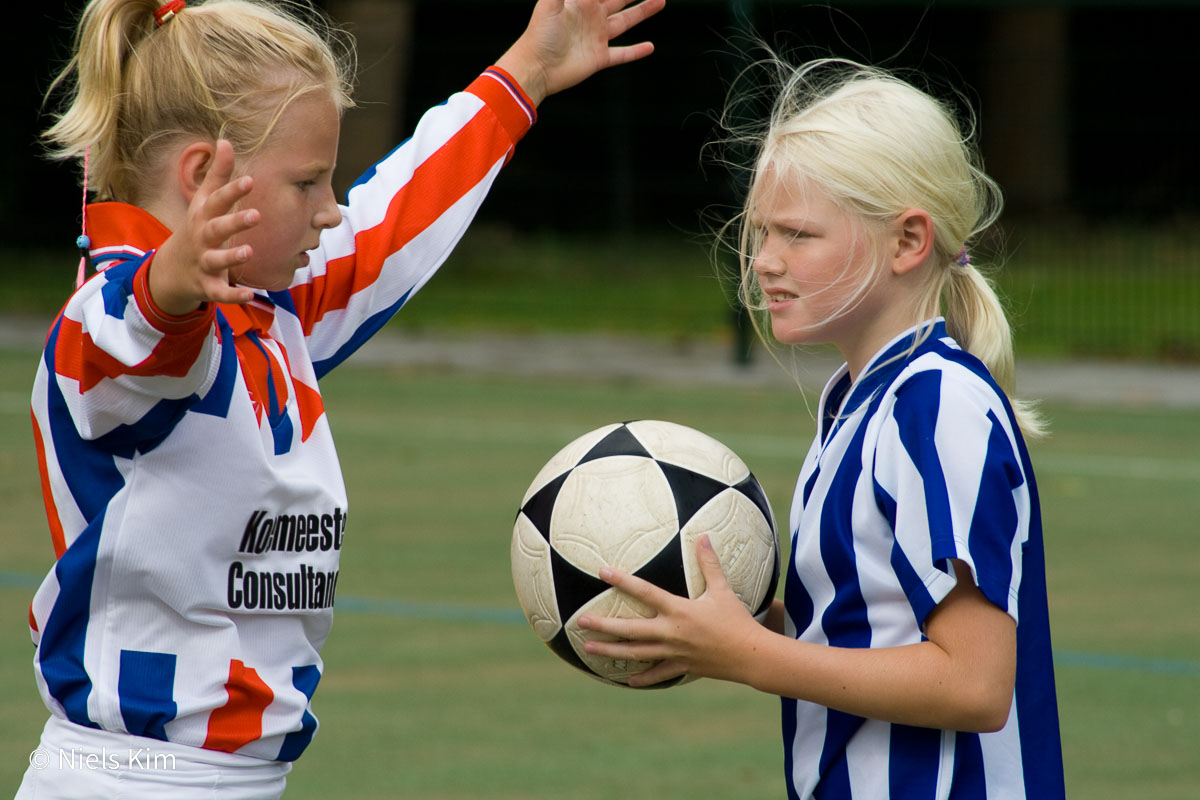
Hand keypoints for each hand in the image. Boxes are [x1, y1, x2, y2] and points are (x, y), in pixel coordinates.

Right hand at [149, 139, 258, 314]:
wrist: (171, 270)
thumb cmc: (197, 229)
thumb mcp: (204, 202)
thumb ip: (219, 174)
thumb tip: (225, 140)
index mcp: (204, 216)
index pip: (218, 201)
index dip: (233, 190)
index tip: (250, 180)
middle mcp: (202, 238)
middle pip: (217, 229)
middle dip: (234, 222)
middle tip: (256, 215)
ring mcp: (203, 263)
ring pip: (216, 261)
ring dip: (231, 257)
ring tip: (249, 252)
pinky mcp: (207, 286)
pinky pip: (219, 293)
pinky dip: (233, 296)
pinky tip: (250, 296)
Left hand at [496, 0, 665, 105]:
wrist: (536, 68)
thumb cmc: (538, 34)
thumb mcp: (551, 3)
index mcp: (581, 2)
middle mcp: (592, 17)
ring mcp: (597, 38)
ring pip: (626, 22)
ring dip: (643, 12)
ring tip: (660, 1)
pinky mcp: (599, 58)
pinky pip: (622, 54)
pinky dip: (636, 52)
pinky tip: (650, 47)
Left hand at [577, 534, 764, 687]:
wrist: (751, 656)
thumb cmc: (737, 620)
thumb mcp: (723, 589)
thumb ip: (709, 563)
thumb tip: (703, 535)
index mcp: (679, 610)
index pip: (645, 592)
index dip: (623, 580)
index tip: (603, 572)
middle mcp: (671, 632)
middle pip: (630, 629)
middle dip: (603, 625)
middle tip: (580, 621)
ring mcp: (674, 653)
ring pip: (635, 652)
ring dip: (611, 651)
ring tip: (588, 648)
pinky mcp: (682, 667)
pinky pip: (657, 674)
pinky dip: (642, 677)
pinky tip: (626, 679)